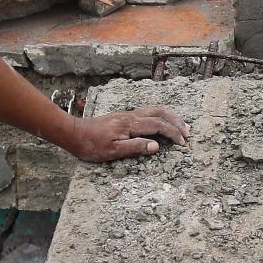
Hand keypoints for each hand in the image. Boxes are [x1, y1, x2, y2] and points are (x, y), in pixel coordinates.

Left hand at [67, 106, 188, 161]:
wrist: (74, 134)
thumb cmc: (92, 146)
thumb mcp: (113, 151)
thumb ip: (136, 147)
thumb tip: (156, 146)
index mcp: (130, 125)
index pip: (158, 126)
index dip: (173, 133)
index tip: (183, 143)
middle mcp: (131, 116)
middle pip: (159, 113)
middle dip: (176, 121)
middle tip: (188, 132)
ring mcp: (127, 115)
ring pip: (154, 110)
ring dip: (169, 117)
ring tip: (179, 125)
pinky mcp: (123, 117)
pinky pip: (147, 113)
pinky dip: (159, 117)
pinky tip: (160, 123)